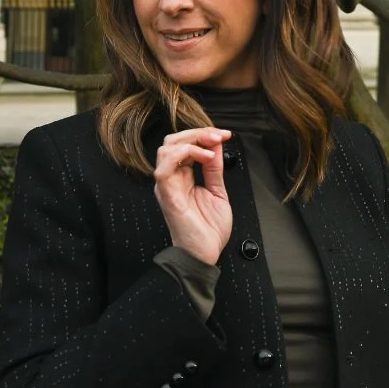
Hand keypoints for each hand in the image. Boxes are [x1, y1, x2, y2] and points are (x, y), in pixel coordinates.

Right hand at [153, 127, 233, 265]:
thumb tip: (216, 145)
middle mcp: (171, 178)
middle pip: (173, 141)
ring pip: (166, 149)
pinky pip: (164, 168)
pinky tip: (204, 157)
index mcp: (181, 177)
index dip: (204, 135)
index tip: (224, 135)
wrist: (205, 254)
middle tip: (218, 136)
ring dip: (191, 141)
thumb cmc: (209, 230)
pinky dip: (184, 155)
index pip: (185, 145)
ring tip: (211, 148)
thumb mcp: (217, 191)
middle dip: (198, 133)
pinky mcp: (167, 195)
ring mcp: (167, 186)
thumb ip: (214, 168)